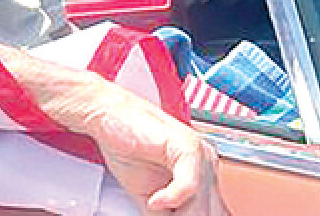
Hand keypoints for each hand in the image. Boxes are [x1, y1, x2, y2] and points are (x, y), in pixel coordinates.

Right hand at [85, 81, 230, 214]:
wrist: (106, 113)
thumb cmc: (124, 146)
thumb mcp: (147, 194)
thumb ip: (164, 213)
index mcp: (202, 176)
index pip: (212, 212)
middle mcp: (208, 165)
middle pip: (209, 212)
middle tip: (156, 214)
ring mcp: (201, 155)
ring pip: (202, 206)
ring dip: (178, 214)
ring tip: (153, 209)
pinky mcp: (187, 146)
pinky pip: (190, 187)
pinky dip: (171, 198)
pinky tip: (155, 201)